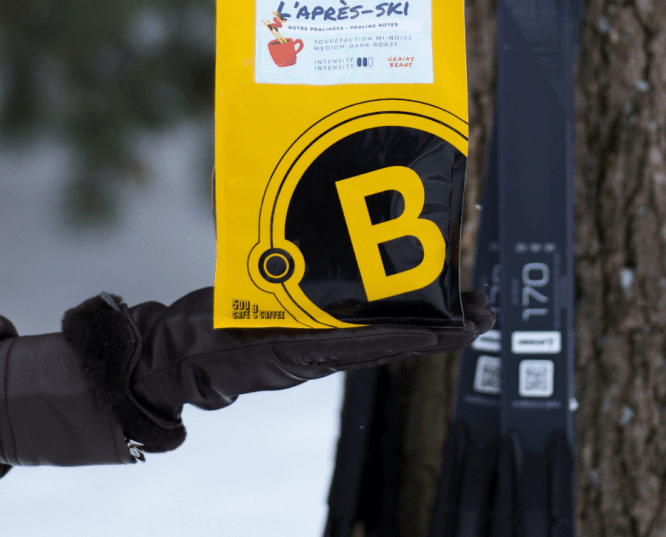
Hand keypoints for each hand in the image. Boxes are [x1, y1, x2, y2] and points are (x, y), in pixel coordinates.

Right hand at [63, 288, 493, 453]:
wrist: (180, 354)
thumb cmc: (198, 346)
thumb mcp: (223, 345)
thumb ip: (247, 354)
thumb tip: (269, 361)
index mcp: (304, 353)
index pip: (374, 344)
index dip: (420, 336)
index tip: (460, 327)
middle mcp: (320, 349)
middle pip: (392, 338)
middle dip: (441, 328)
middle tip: (485, 312)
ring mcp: (317, 341)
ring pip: (383, 331)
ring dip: (426, 320)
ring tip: (467, 305)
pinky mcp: (309, 329)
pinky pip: (359, 325)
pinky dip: (393, 316)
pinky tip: (414, 304)